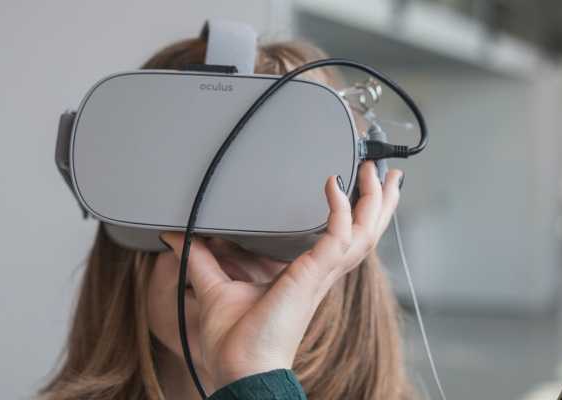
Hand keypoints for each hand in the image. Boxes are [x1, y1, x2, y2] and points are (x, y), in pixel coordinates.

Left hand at [159, 161, 401, 389]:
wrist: (239, 369)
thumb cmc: (234, 342)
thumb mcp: (214, 287)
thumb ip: (199, 258)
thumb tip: (176, 237)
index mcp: (307, 276)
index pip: (343, 239)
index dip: (356, 214)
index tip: (355, 186)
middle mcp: (320, 274)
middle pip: (365, 233)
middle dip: (379, 202)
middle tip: (385, 173)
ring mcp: (320, 275)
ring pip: (364, 233)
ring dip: (373, 201)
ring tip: (378, 173)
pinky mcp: (313, 276)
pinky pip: (337, 236)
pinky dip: (339, 210)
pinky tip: (333, 186)